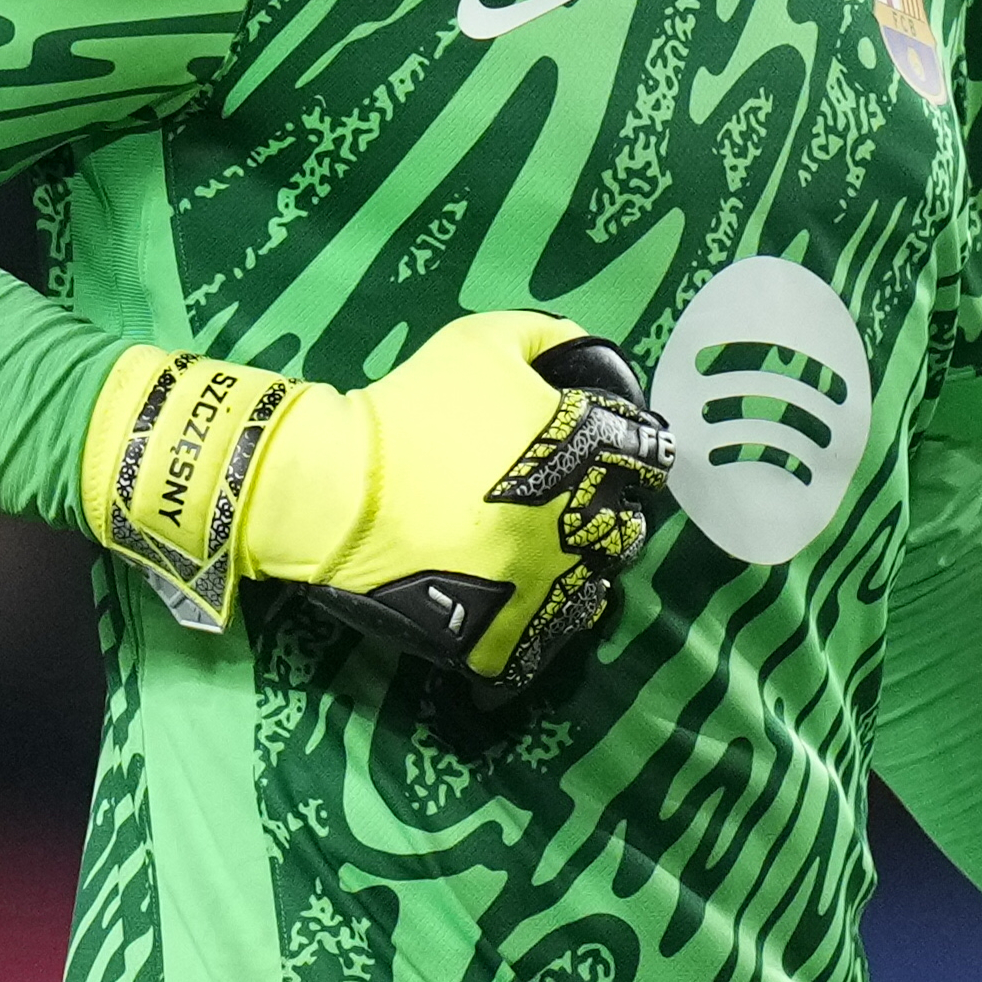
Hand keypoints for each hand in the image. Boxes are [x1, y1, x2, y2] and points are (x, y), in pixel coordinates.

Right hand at [79, 310, 675, 687]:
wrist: (334, 484)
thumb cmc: (411, 406)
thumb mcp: (481, 341)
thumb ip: (547, 338)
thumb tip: (585, 353)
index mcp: (587, 449)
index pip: (647, 456)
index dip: (626, 453)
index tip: (598, 457)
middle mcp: (580, 520)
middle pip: (628, 526)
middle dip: (605, 514)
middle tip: (567, 508)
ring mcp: (546, 585)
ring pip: (599, 590)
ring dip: (581, 572)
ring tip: (544, 559)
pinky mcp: (508, 635)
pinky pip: (547, 643)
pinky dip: (542, 626)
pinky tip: (521, 604)